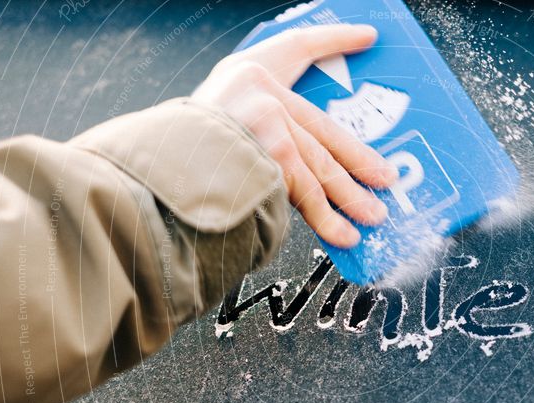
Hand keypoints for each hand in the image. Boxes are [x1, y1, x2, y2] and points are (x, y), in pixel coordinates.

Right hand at [192, 24, 396, 247]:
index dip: (334, 41)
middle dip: (358, 160)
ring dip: (350, 196)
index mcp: (245, 73)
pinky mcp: (266, 155)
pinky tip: (344, 235)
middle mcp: (257, 92)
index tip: (366, 37)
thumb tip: (306, 170)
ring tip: (373, 216)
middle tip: (385, 179)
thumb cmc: (180, 155)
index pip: (298, 47)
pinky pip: (303, 192)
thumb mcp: (214, 124)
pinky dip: (326, 219)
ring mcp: (263, 122)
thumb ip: (257, 131)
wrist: (148, 179)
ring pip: (318, 165)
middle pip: (321, 129)